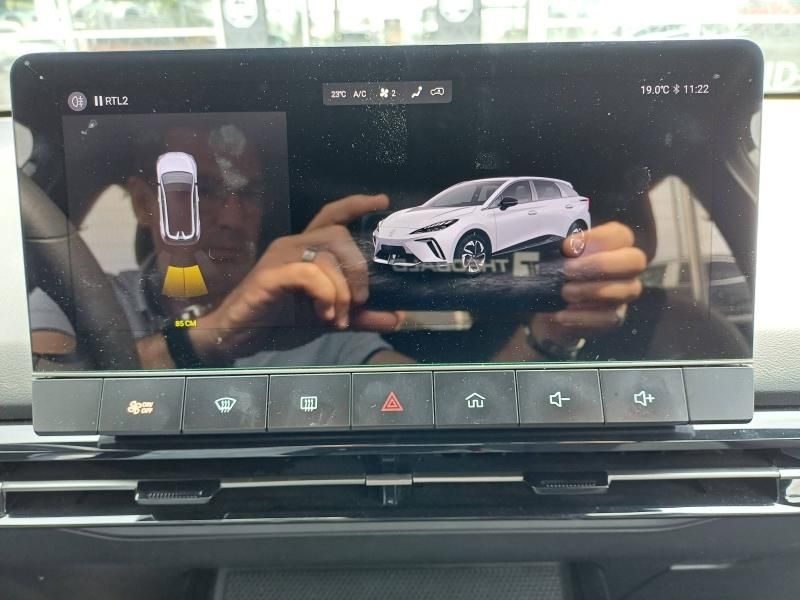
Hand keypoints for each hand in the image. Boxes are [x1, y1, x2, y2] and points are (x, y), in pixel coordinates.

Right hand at [190, 194, 399, 360]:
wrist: (238, 336)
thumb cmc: (278, 322)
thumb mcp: (328, 318)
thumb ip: (360, 316)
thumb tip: (397, 317)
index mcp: (307, 249)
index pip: (332, 215)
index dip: (357, 205)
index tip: (382, 202)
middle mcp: (294, 245)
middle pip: (339, 235)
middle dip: (357, 268)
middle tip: (359, 301)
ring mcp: (281, 257)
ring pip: (327, 256)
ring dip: (341, 291)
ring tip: (337, 317)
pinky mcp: (271, 274)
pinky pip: (310, 273)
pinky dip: (325, 295)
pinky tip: (323, 314)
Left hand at [528, 221, 646, 347]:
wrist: (549, 309)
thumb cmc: (556, 275)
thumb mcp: (556, 258)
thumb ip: (564, 251)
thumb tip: (568, 249)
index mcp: (613, 246)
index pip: (621, 235)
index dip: (597, 238)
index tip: (566, 248)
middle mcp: (626, 269)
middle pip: (636, 260)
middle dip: (601, 264)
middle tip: (568, 270)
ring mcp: (624, 294)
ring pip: (626, 290)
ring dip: (591, 291)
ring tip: (564, 293)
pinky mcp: (615, 318)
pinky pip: (609, 317)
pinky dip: (583, 316)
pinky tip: (562, 315)